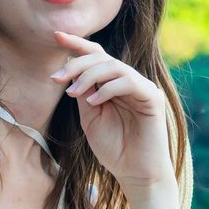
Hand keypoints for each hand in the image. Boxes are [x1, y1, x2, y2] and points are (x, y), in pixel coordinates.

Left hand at [51, 31, 172, 191]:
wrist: (135, 173)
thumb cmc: (114, 148)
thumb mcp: (90, 118)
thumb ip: (83, 94)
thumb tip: (71, 72)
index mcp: (112, 85)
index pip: (96, 56)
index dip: (77, 44)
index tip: (56, 35)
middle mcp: (127, 81)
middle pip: (102, 57)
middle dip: (76, 64)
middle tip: (56, 78)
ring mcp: (141, 87)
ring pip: (114, 66)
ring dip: (89, 76)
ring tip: (73, 93)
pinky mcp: (152, 97)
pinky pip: (128, 82)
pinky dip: (108, 88)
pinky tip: (93, 101)